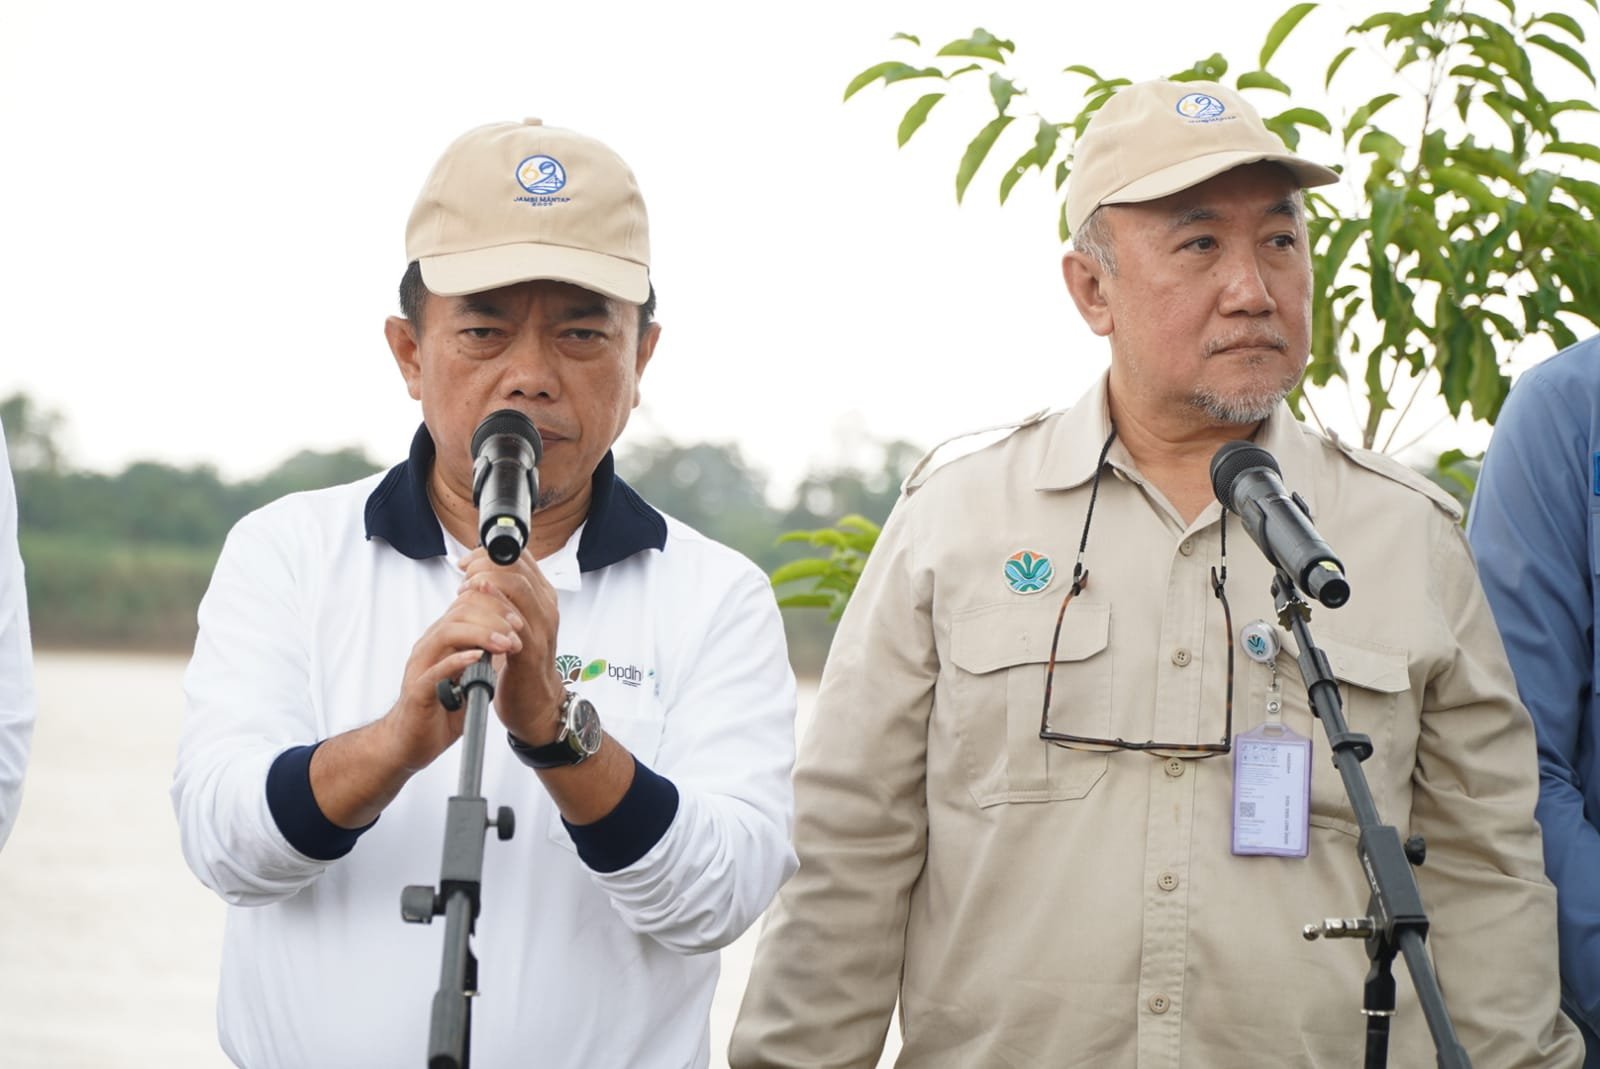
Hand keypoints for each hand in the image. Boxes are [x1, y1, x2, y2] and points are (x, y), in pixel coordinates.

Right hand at [379, 573, 526, 771]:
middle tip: (518, 629)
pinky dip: (457, 660)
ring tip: (506, 643)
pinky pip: (434, 670)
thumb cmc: (441, 710)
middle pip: (459, 612)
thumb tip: (517, 640)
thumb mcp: (474, 678)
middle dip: (493, 616)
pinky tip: (478, 657)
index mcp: (443, 640)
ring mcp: (421, 667)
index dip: (495, 604)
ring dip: (481, 634)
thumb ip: (489, 658)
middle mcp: (430, 647)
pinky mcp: (417, 691)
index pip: (467, 604)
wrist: (410, 742)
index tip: (520, 619)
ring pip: (446, 633)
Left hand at [458, 547, 566, 744]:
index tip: (467, 560)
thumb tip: (476, 575)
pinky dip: (494, 601)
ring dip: (487, 578)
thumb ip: (505, 599)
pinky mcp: (531, 649)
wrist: (536, 704)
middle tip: (464, 572)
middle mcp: (546, 608)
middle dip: (486, 561)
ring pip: (519, 585)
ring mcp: (542, 627)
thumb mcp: (516, 624)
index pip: (521, 557)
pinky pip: (515, 618)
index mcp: (542, 598)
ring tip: (466, 586)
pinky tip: (475, 597)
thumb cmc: (522, 664)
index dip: (490, 551)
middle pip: (519, 566)